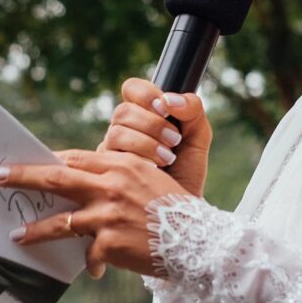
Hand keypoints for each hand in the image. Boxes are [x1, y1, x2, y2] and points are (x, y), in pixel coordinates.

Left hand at [0, 150, 186, 279]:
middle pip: (55, 179)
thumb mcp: (148, 179)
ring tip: (16, 236)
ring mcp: (108, 216)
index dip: (47, 160)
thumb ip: (117, 177)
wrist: (199, 239)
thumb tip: (83, 180)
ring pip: (60, 223)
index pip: (74, 159)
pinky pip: (89, 255)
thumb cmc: (174, 209)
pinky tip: (92, 271)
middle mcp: (110, 186)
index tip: (25, 160)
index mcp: (120, 166)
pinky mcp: (110, 244)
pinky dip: (90, 263)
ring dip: (34, 230)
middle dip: (22, 177)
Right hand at [99, 79, 210, 198]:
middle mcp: (122, 130)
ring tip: (167, 159)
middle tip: (174, 140)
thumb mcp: (197, 139)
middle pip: (123, 111)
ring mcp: (111, 151)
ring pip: (116, 132)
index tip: (164, 107)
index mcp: (143, 115)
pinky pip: (111, 157)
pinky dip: (136, 161)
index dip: (145, 93)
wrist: (180, 213)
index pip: (132, 89)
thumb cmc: (186, 173)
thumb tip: (170, 98)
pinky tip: (153, 171)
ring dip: (145, 143)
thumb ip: (192, 110)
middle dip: (152, 124)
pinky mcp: (104, 173)